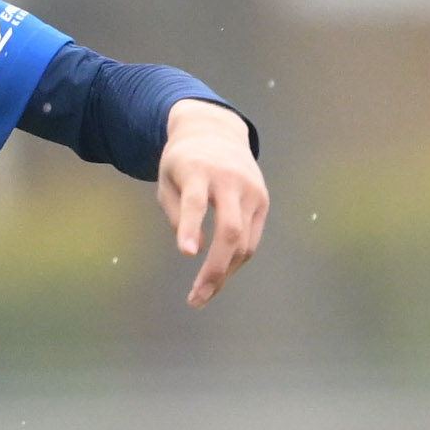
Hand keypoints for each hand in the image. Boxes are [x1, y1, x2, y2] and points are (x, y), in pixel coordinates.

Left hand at [158, 101, 269, 307]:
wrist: (216, 131)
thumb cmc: (182, 163)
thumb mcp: (166, 180)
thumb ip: (176, 213)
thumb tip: (195, 249)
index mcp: (197, 170)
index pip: (196, 200)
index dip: (191, 226)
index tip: (187, 252)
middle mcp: (229, 179)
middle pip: (229, 229)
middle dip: (215, 268)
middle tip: (196, 298)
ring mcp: (251, 191)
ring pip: (244, 242)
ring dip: (224, 273)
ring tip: (202, 295)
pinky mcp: (263, 201)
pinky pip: (251, 240)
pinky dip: (235, 261)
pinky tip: (218, 274)